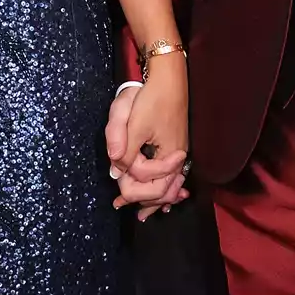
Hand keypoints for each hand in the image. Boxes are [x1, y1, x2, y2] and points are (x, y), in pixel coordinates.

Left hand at [104, 63, 189, 223]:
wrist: (169, 79)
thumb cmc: (151, 99)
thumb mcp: (132, 123)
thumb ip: (123, 149)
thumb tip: (115, 172)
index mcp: (167, 153)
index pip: (147, 179)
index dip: (130, 179)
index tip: (118, 174)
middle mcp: (177, 158)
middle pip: (161, 190)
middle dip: (141, 198)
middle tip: (120, 204)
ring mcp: (179, 154)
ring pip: (169, 187)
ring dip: (154, 200)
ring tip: (141, 214)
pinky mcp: (176, 150)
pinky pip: (173, 177)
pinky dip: (165, 190)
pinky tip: (163, 203)